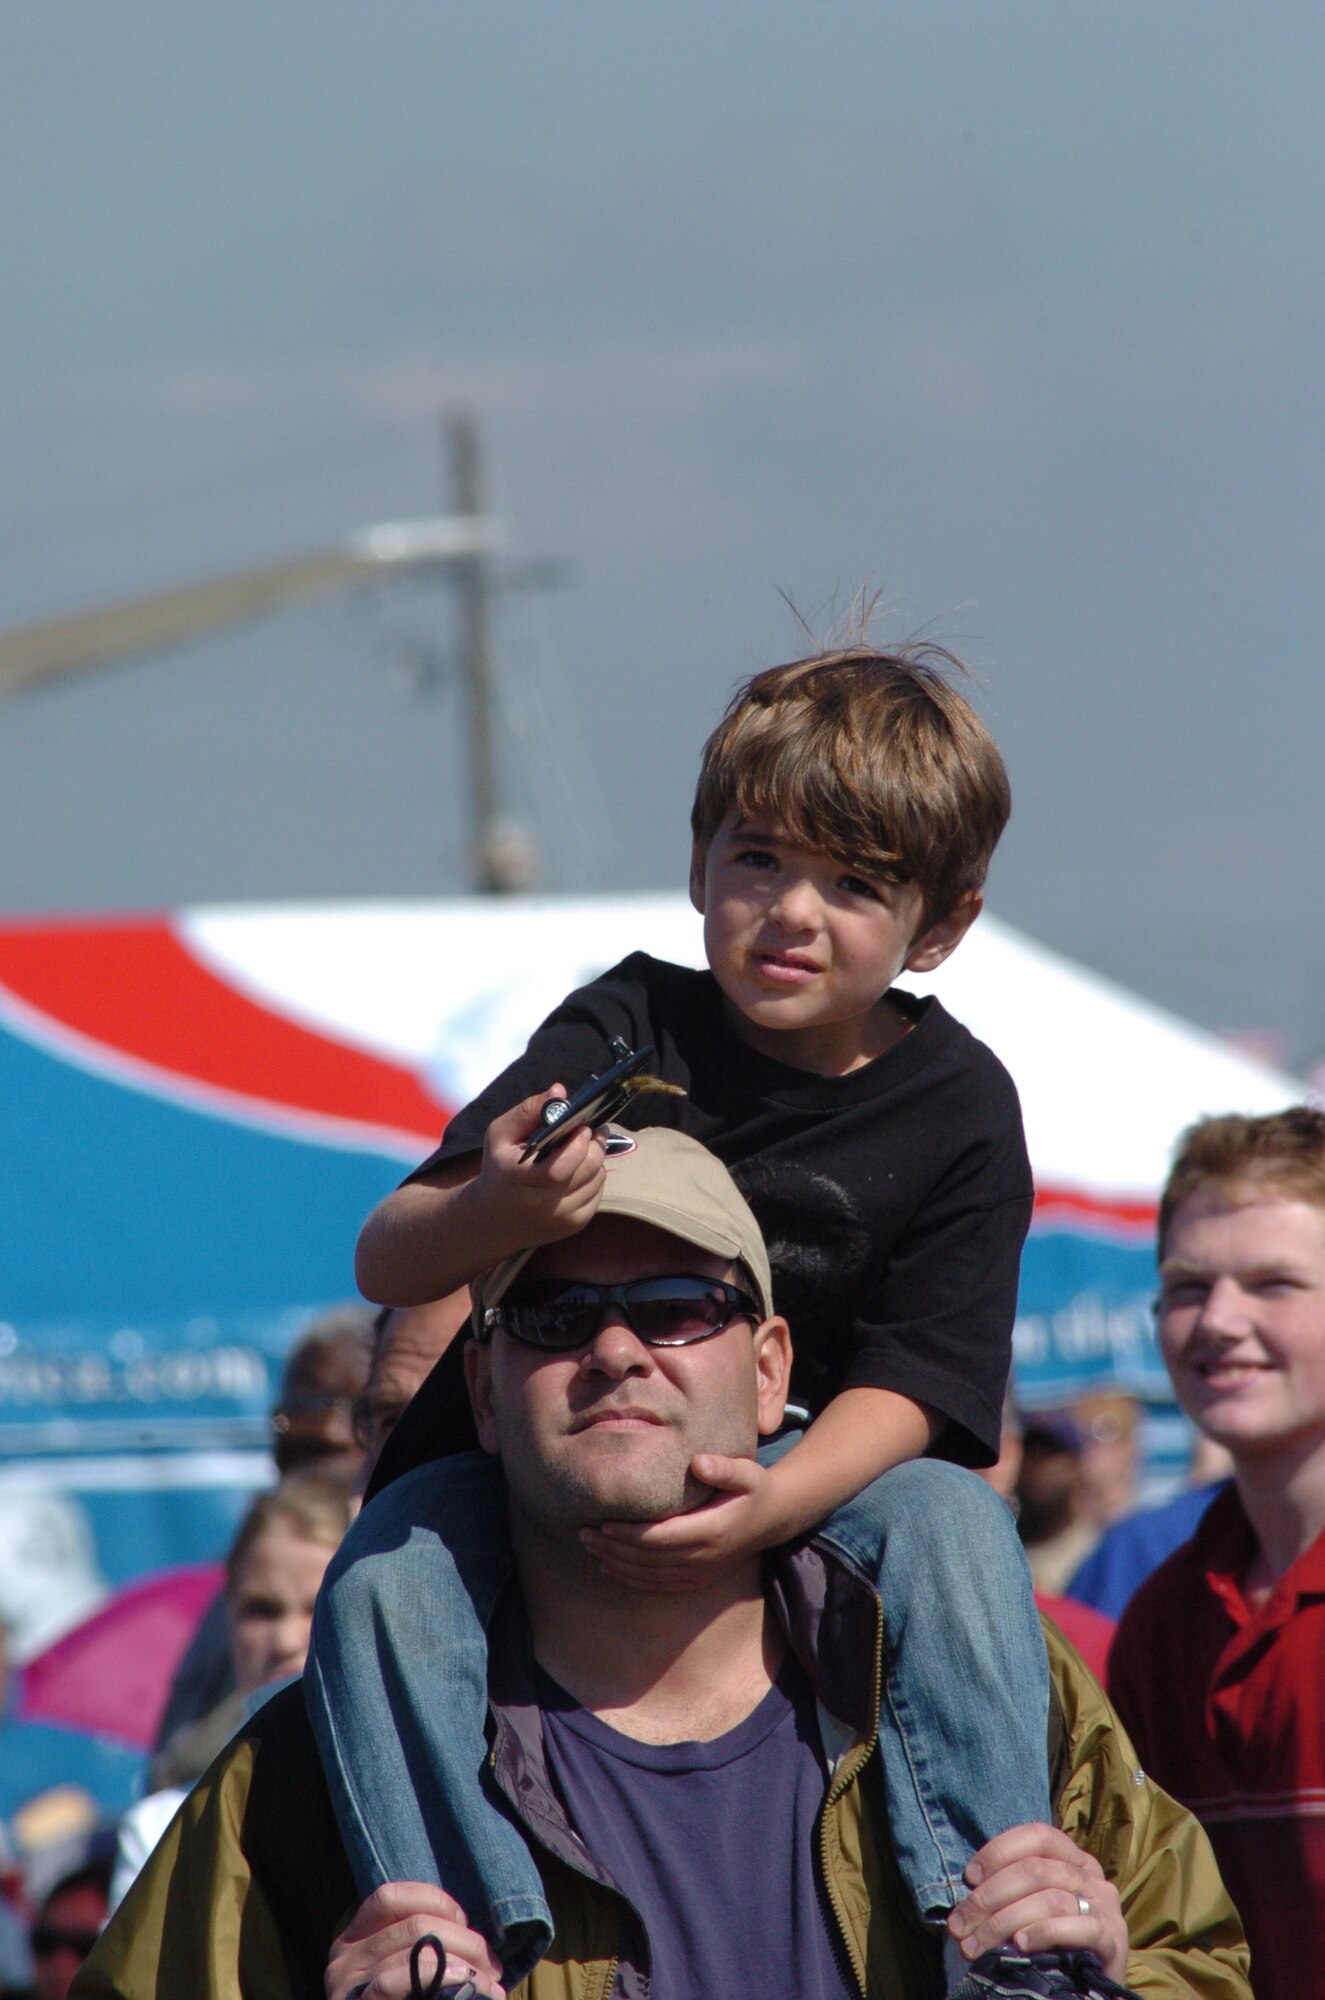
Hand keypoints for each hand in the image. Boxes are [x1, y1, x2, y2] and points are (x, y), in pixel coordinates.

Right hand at [325, 1883, 505, 1999]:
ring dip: (463, 1962)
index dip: (433, 1900)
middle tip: (491, 1964)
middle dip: (464, 1939)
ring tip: (488, 1982)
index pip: (390, 1898)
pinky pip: (394, 1981)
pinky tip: (463, 1983)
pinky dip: (439, 1975)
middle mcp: (344, 1959)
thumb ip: (421, 1947)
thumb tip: (469, 1933)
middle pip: (413, 1924)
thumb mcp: (404, 1971)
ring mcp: (347, 1986)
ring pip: (414, 1949)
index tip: (463, 1921)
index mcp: (354, 1940)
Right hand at [475, 1088, 607, 1248]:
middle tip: (592, 1130)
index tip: (582, 1126)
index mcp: (520, 1180)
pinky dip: (594, 1177)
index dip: (579, 1144)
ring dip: (595, 1159)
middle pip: (588, 1170)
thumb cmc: (499, 1168)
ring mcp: (560, 1218)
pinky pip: (598, 1193)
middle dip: (595, 1145)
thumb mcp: (500, 1135)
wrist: (493, 1219)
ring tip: (583, 1148)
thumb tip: (560, 1091)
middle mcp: (542, 1205)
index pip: (562, 1167)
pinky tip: (579, 1170)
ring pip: (597, 1179)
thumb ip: (528, 1110)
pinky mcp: (573, 1225)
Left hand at [580, 1455, 787, 1591]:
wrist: (773, 1519)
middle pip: (648, 1559)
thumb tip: (697, 1462)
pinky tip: (609, 1568)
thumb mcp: (748, 1472)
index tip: (603, 1523)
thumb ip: (725, 1467)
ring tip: (588, 1546)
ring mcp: (700, 1573)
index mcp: (711, 1531)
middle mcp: (703, 1557)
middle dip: (612, 1548)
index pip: (660, 1538)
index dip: (629, 1535)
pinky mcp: (697, 1580)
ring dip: (615, 1563)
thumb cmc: (754, 1489)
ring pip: (649, 1575)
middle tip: (582, 1533)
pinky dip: (631, 1579)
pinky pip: (658, 1585)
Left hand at [946, 1824, 1128, 1976]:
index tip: (969, 1878)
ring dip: (1003, 1921)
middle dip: (989, 1897)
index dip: (999, 1851)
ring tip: (976, 1944)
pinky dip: (1044, 1933)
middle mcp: (1092, 1876)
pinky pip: (1079, 1928)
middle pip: (1035, 1870)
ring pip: (1049, 1899)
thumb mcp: (1030, 1905)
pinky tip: (1021, 1945)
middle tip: (960, 1925)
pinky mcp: (1114, 1941)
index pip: (1037, 1836)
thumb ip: (1010, 1890)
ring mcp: (1106, 1908)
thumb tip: (969, 1890)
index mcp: (1072, 1858)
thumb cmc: (1053, 1941)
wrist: (1089, 1987)